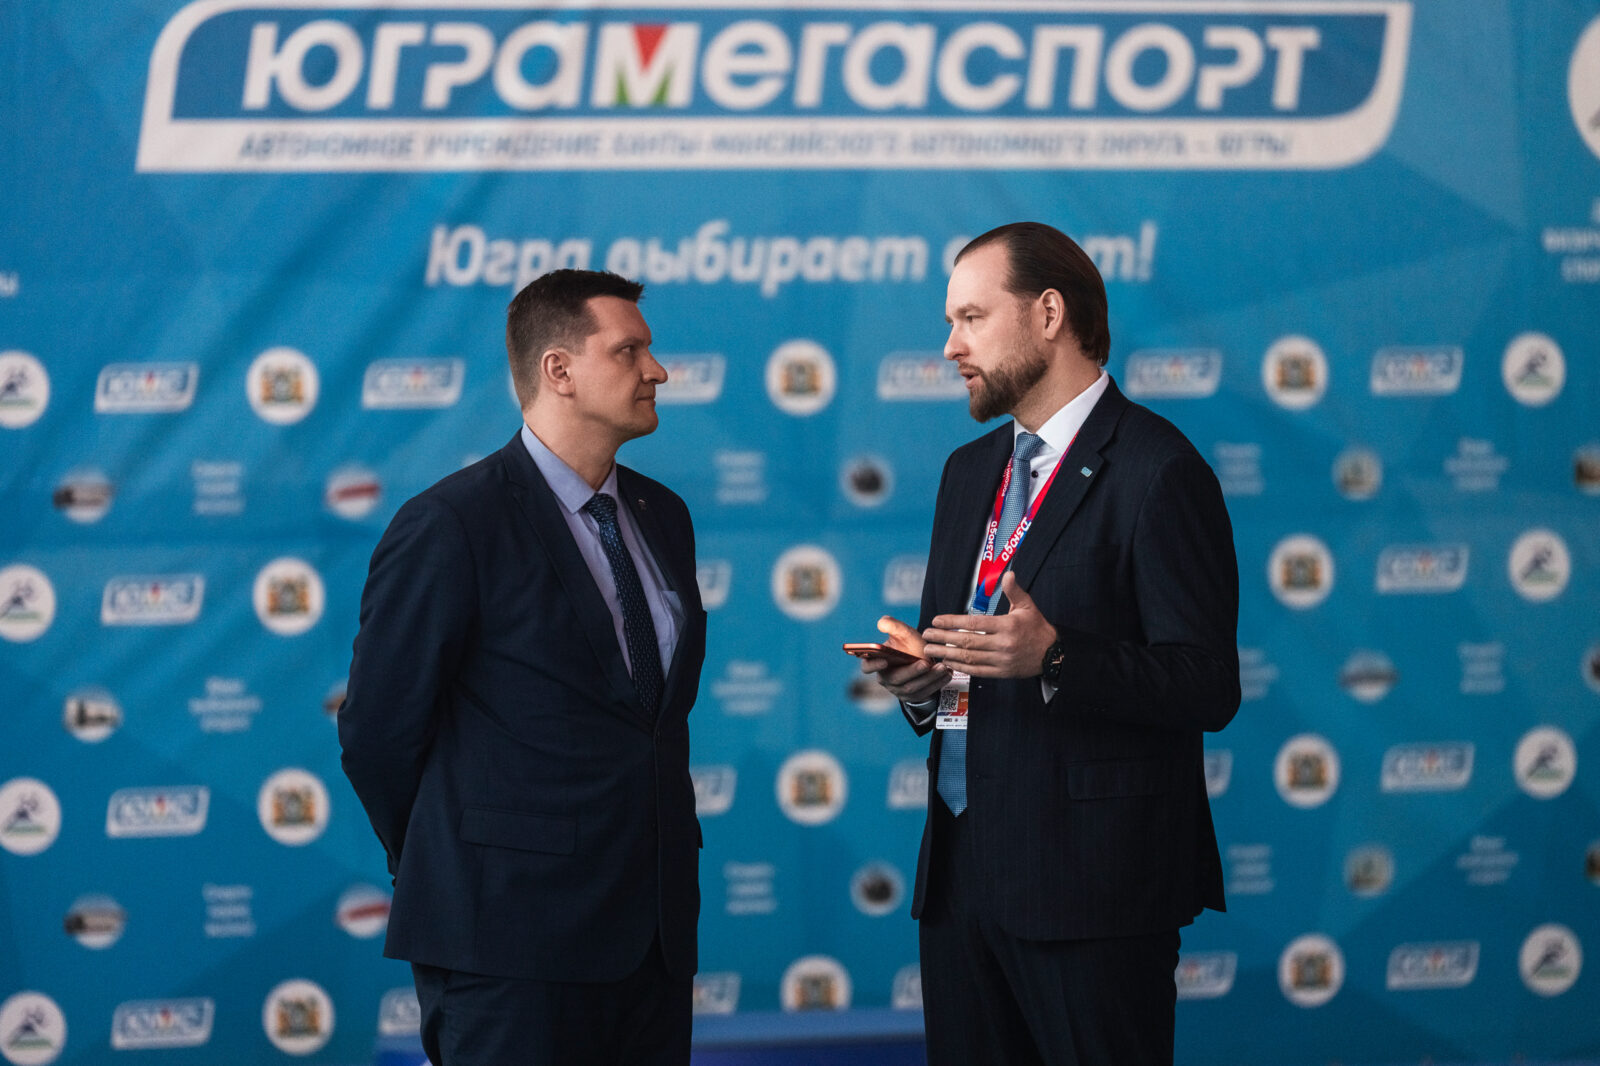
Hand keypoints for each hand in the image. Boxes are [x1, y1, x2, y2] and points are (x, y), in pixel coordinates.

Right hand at [858, 615, 949, 701]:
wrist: (924, 658)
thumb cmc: (910, 646)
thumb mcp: (904, 634)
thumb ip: (894, 626)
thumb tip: (882, 622)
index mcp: (878, 663)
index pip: (867, 667)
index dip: (873, 665)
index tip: (884, 660)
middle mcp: (886, 679)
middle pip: (896, 679)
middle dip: (912, 671)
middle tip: (926, 663)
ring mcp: (899, 690)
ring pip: (913, 687)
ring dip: (929, 677)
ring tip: (942, 667)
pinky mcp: (914, 697)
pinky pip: (924, 693)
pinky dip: (937, 684)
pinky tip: (946, 674)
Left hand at [921, 572, 1055, 677]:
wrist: (1052, 654)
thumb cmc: (1037, 627)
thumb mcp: (1028, 606)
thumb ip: (1014, 591)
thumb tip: (1008, 574)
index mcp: (1007, 626)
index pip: (975, 623)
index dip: (953, 622)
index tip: (937, 621)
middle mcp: (1003, 644)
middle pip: (968, 641)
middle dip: (943, 639)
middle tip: (926, 636)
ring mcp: (1002, 660)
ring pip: (969, 658)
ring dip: (947, 654)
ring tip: (931, 650)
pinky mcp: (1002, 673)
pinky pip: (977, 671)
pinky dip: (961, 667)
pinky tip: (947, 662)